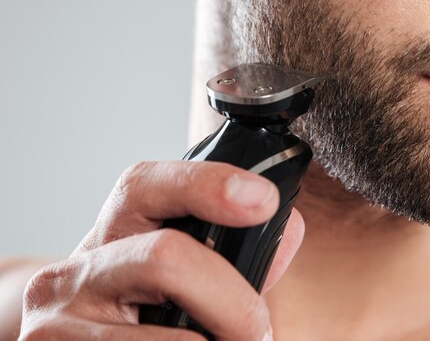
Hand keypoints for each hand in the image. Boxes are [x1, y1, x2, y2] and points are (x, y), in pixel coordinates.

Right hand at [19, 161, 304, 340]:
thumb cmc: (143, 308)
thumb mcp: (179, 272)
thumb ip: (235, 251)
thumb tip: (290, 229)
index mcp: (116, 230)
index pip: (148, 184)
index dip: (208, 184)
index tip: (263, 200)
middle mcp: (77, 267)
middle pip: (166, 257)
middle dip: (232, 301)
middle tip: (258, 331)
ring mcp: (58, 319)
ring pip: (171, 334)